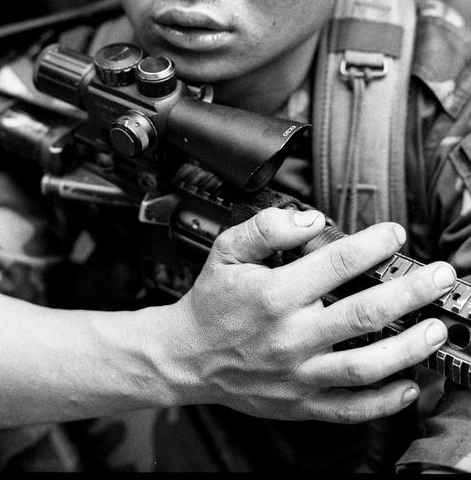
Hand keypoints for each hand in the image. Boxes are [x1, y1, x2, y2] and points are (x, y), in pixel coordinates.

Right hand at [171, 207, 454, 423]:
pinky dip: (384, 401)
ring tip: (435, 328)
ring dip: (408, 348)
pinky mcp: (302, 403)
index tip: (394, 233)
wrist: (187, 356)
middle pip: (362, 314)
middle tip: (439, 277)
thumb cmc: (212, 302)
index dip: (371, 244)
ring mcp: (298, 373)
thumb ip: (266, 227)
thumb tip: (311, 220)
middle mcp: (289, 335)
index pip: (335, 263)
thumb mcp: (226, 250)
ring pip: (365, 365)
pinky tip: (408, 384)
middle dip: (409, 293)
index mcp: (273, 294)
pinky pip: (350, 408)